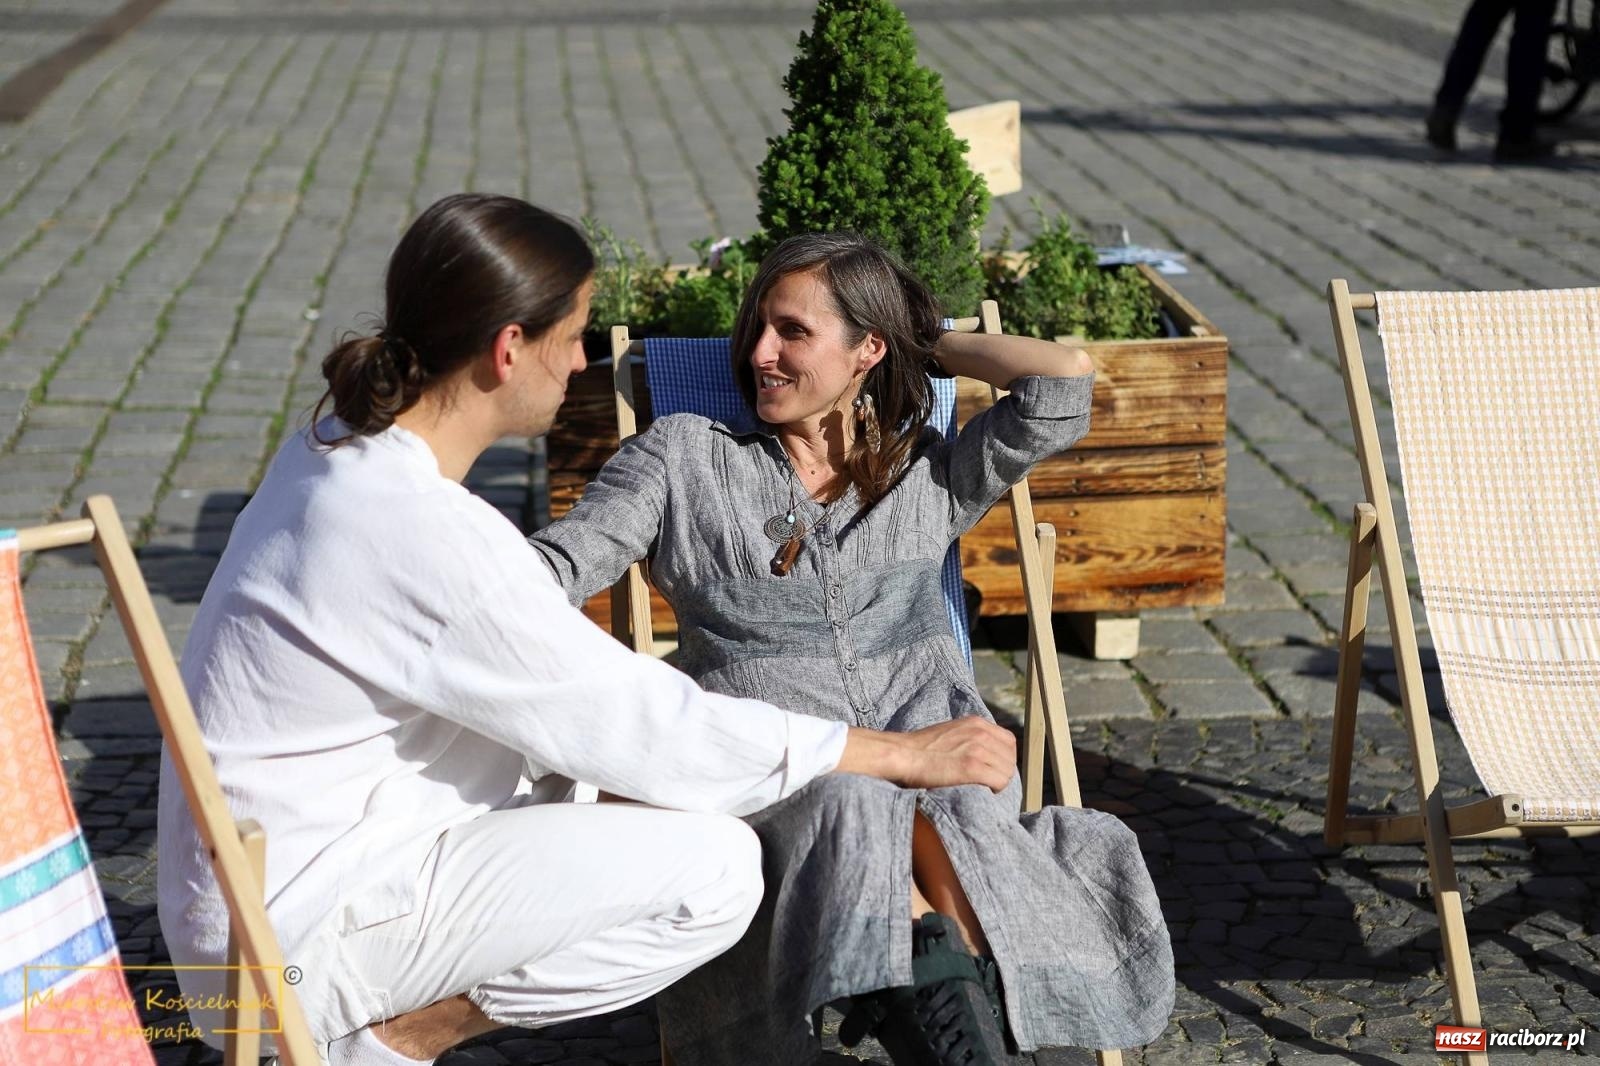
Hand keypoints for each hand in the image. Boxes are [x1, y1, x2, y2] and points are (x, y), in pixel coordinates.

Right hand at [835, 718, 1015, 792]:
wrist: (903, 755)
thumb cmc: (920, 749)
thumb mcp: (951, 732)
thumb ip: (970, 738)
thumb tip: (985, 754)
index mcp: (976, 723)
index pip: (1009, 741)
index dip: (1004, 758)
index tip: (993, 770)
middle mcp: (980, 733)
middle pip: (1010, 758)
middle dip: (1002, 772)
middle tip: (988, 783)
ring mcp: (978, 750)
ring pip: (1007, 771)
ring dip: (999, 782)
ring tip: (984, 788)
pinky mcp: (973, 767)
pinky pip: (1000, 781)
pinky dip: (995, 789)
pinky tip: (982, 792)